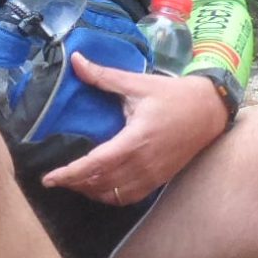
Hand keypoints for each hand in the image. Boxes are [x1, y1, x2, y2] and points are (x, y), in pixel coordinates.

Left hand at [40, 56, 229, 204]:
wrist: (209, 111)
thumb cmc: (172, 95)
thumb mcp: (137, 83)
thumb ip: (103, 76)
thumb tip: (75, 59)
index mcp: (136, 139)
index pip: (96, 164)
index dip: (70, 174)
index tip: (49, 178)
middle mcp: (143, 163)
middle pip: (101, 183)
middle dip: (74, 183)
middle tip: (54, 179)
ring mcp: (153, 175)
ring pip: (114, 195)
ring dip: (91, 191)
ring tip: (73, 182)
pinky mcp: (159, 180)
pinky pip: (129, 198)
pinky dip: (110, 196)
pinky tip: (99, 187)